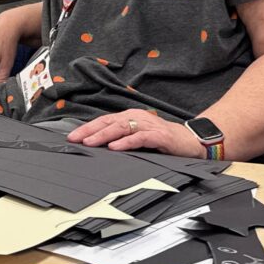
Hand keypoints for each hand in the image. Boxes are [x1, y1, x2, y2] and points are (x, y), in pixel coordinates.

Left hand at [66, 109, 206, 157]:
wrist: (190, 141)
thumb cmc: (161, 140)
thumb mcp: (137, 136)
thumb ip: (120, 138)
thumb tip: (96, 145)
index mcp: (129, 116)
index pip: (104, 120)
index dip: (87, 128)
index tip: (72, 137)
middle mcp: (136, 118)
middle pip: (109, 122)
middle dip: (90, 131)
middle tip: (75, 140)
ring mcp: (148, 125)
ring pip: (121, 128)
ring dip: (104, 136)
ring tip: (90, 143)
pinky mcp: (159, 136)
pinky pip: (140, 138)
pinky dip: (126, 142)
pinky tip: (115, 147)